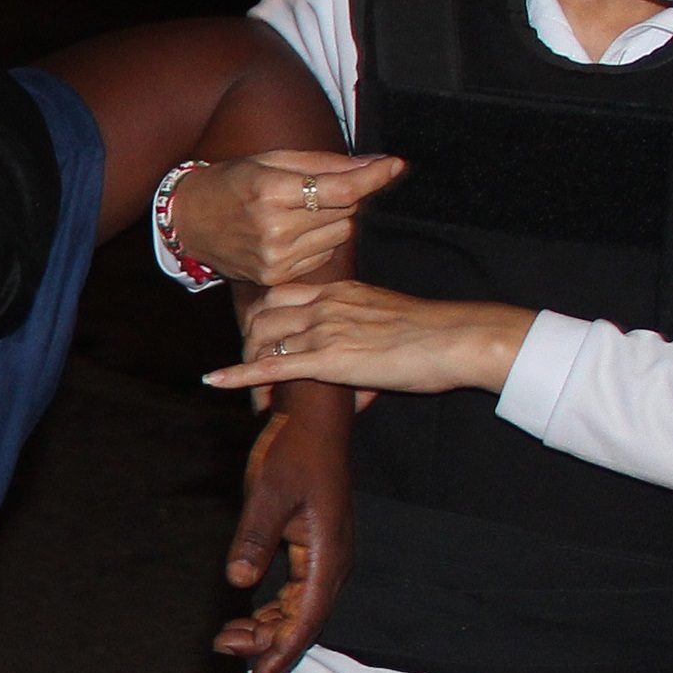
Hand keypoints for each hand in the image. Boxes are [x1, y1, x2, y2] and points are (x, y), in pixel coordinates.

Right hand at [169, 152, 403, 285]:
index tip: (394, 165)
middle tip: (319, 187)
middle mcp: (275, 230)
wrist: (187, 222)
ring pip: (340, 234)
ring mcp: (276, 258)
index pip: (340, 189)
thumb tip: (374, 163)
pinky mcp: (276, 277)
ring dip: (333, 219)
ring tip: (300, 211)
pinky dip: (319, 241)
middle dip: (345, 195)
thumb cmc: (229, 183)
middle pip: (345, 211)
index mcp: (271, 193)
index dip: (373, 177)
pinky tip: (293, 232)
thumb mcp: (270, 160)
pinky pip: (324, 256)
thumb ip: (323, 164)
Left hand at [211, 282, 535, 398]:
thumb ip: (363, 340)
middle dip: (248, 338)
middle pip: (263, 312)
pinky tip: (216, 381)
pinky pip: (271, 367)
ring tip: (241, 383)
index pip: (282, 291)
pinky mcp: (328, 359)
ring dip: (246, 360)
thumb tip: (357, 380)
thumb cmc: (433, 335)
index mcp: (339, 290)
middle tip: (247, 361)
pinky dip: (239, 375)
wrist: (456, 338)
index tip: (254, 330)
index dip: (262, 312)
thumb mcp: (388, 324)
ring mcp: (324, 330)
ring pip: (263, 338)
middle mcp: (325, 304)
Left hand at [211, 393, 351, 672]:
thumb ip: (254, 539)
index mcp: (327, 554)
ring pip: (298, 609)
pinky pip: (295, 592)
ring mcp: (324, 555)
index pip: (307, 620)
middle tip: (223, 650)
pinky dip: (272, 609)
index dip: (282, 653)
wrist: (313, 417)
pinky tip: (247, 618)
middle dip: (267, 645)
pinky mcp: (312, 547)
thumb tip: (239, 582)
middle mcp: (331, 562)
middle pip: (303, 621)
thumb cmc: (294, 451)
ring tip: (226, 638)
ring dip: (266, 628)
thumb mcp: (267, 493)